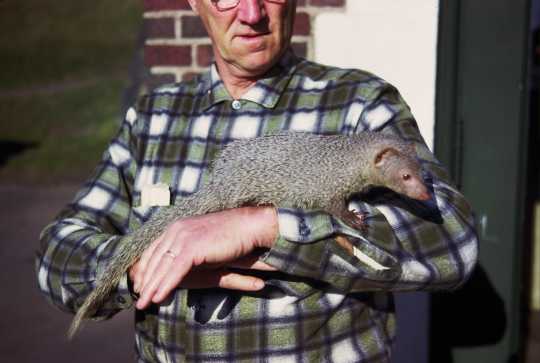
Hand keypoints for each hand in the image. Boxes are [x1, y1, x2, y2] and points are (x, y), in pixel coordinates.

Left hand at [131, 206, 277, 308]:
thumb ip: (188, 253)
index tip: (138, 284)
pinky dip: (165, 286)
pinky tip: (158, 298)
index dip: (144, 268)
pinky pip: (174, 270)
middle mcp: (176, 230)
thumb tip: (177, 268)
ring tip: (144, 303)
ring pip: (162, 267)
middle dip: (144, 281)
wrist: (248, 227)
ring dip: (151, 287)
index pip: (154, 250)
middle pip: (154, 259)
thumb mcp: (202, 244)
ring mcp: (183, 237)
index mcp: (177, 227)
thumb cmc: (229, 237)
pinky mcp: (192, 247)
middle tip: (137, 298)